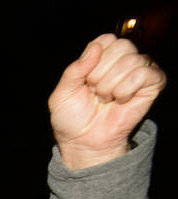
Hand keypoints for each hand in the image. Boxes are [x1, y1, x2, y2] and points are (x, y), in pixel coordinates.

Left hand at [49, 34, 165, 170]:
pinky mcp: (153, 84)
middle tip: (95, 92)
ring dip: (111, 85)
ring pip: (132, 60)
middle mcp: (123, 60)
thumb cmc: (72, 117)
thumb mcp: (62, 92)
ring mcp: (140, 71)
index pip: (106, 39)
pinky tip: (121, 100)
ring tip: (106, 99)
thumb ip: (74, 69)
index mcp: (102, 56)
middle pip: (122, 46)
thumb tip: (96, 47)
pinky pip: (145, 73)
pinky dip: (127, 89)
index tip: (85, 80)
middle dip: (101, 73)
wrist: (84, 141)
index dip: (93, 60)